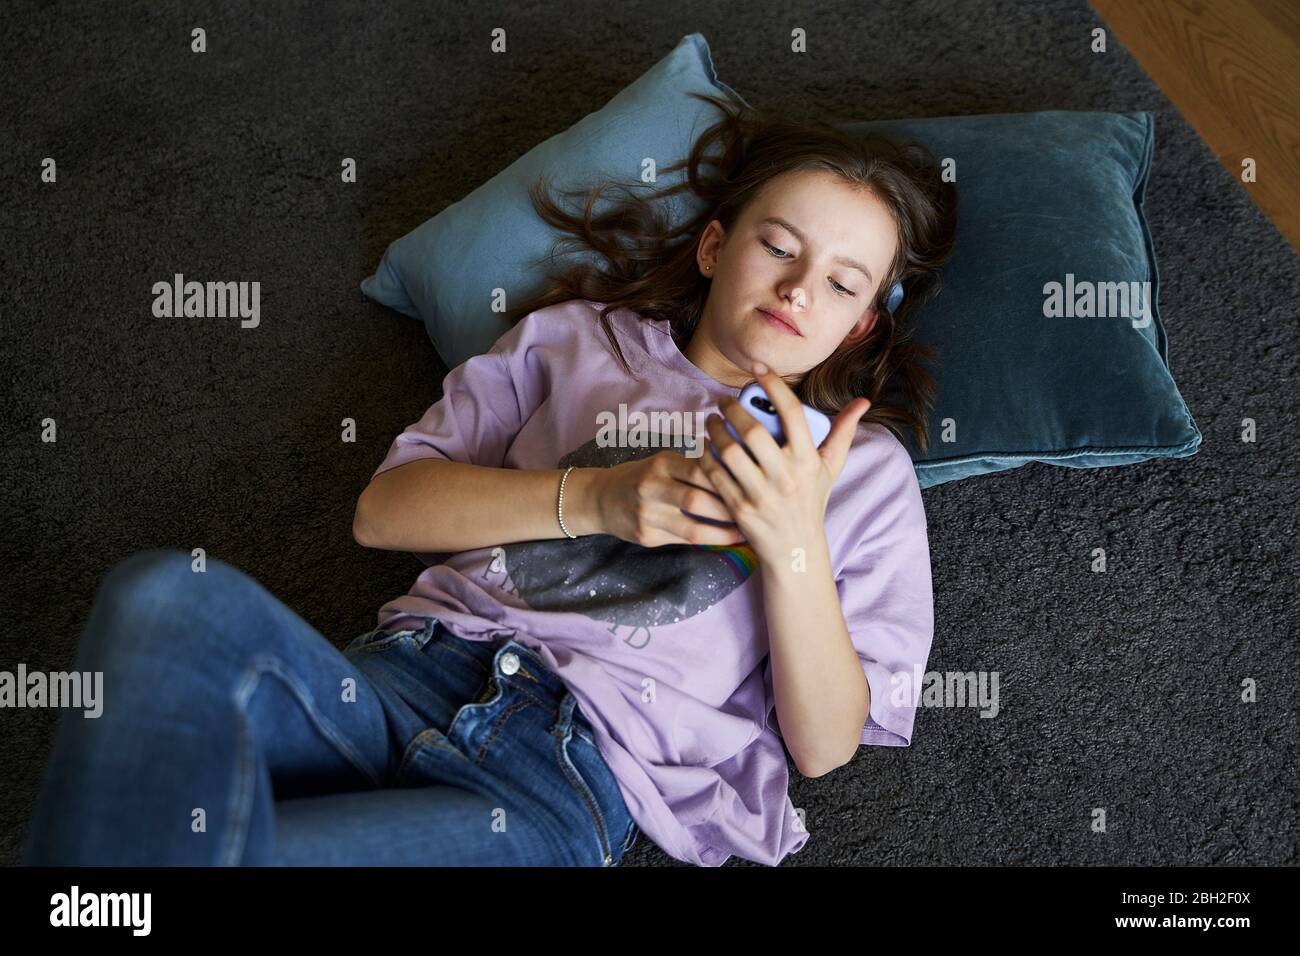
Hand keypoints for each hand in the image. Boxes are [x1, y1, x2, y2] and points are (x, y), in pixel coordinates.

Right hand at [590, 450, 748, 548]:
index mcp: (660, 464)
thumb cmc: (642, 477)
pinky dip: (708, 542)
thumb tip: (735, 470)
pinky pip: (683, 542)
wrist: (601, 499)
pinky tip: (725, 540)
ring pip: (693, 529)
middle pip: (697, 501)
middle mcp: (651, 488)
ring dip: (723, 533)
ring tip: (744, 532)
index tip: (749, 485)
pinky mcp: (646, 537)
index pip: (699, 470)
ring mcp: (647, 515)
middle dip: (728, 510)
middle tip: (754, 512)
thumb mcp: (662, 462)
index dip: (726, 479)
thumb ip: (692, 466)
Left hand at [699, 363, 870, 564]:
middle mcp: (786, 476)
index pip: (793, 413)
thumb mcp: (830, 468)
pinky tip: (707, 446)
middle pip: (753, 431)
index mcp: (808, 460)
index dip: (774, 386)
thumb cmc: (811, 501)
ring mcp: (761, 494)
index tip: (758, 368)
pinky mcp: (740, 509)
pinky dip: (707, 456)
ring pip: (730, 451)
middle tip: (723, 400)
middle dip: (733, 408)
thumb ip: (843, 432)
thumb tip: (863, 402)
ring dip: (715, 430)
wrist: (795, 550)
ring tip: (712, 420)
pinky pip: (716, 474)